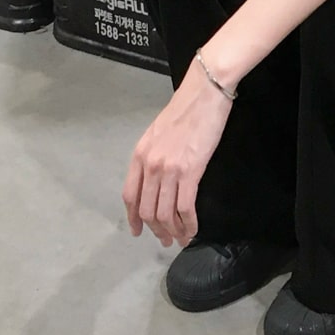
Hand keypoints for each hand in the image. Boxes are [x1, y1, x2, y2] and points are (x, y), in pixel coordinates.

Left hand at [122, 58, 233, 246]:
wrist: (204, 92)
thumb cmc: (185, 108)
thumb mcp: (158, 132)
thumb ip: (153, 155)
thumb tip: (157, 178)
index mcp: (140, 155)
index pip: (130, 196)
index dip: (133, 218)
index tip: (138, 231)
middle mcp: (150, 165)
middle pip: (147, 210)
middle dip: (156, 230)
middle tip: (166, 241)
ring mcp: (169, 169)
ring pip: (165, 213)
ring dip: (173, 231)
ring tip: (181, 239)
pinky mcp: (190, 171)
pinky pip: (185, 207)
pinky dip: (188, 223)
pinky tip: (193, 229)